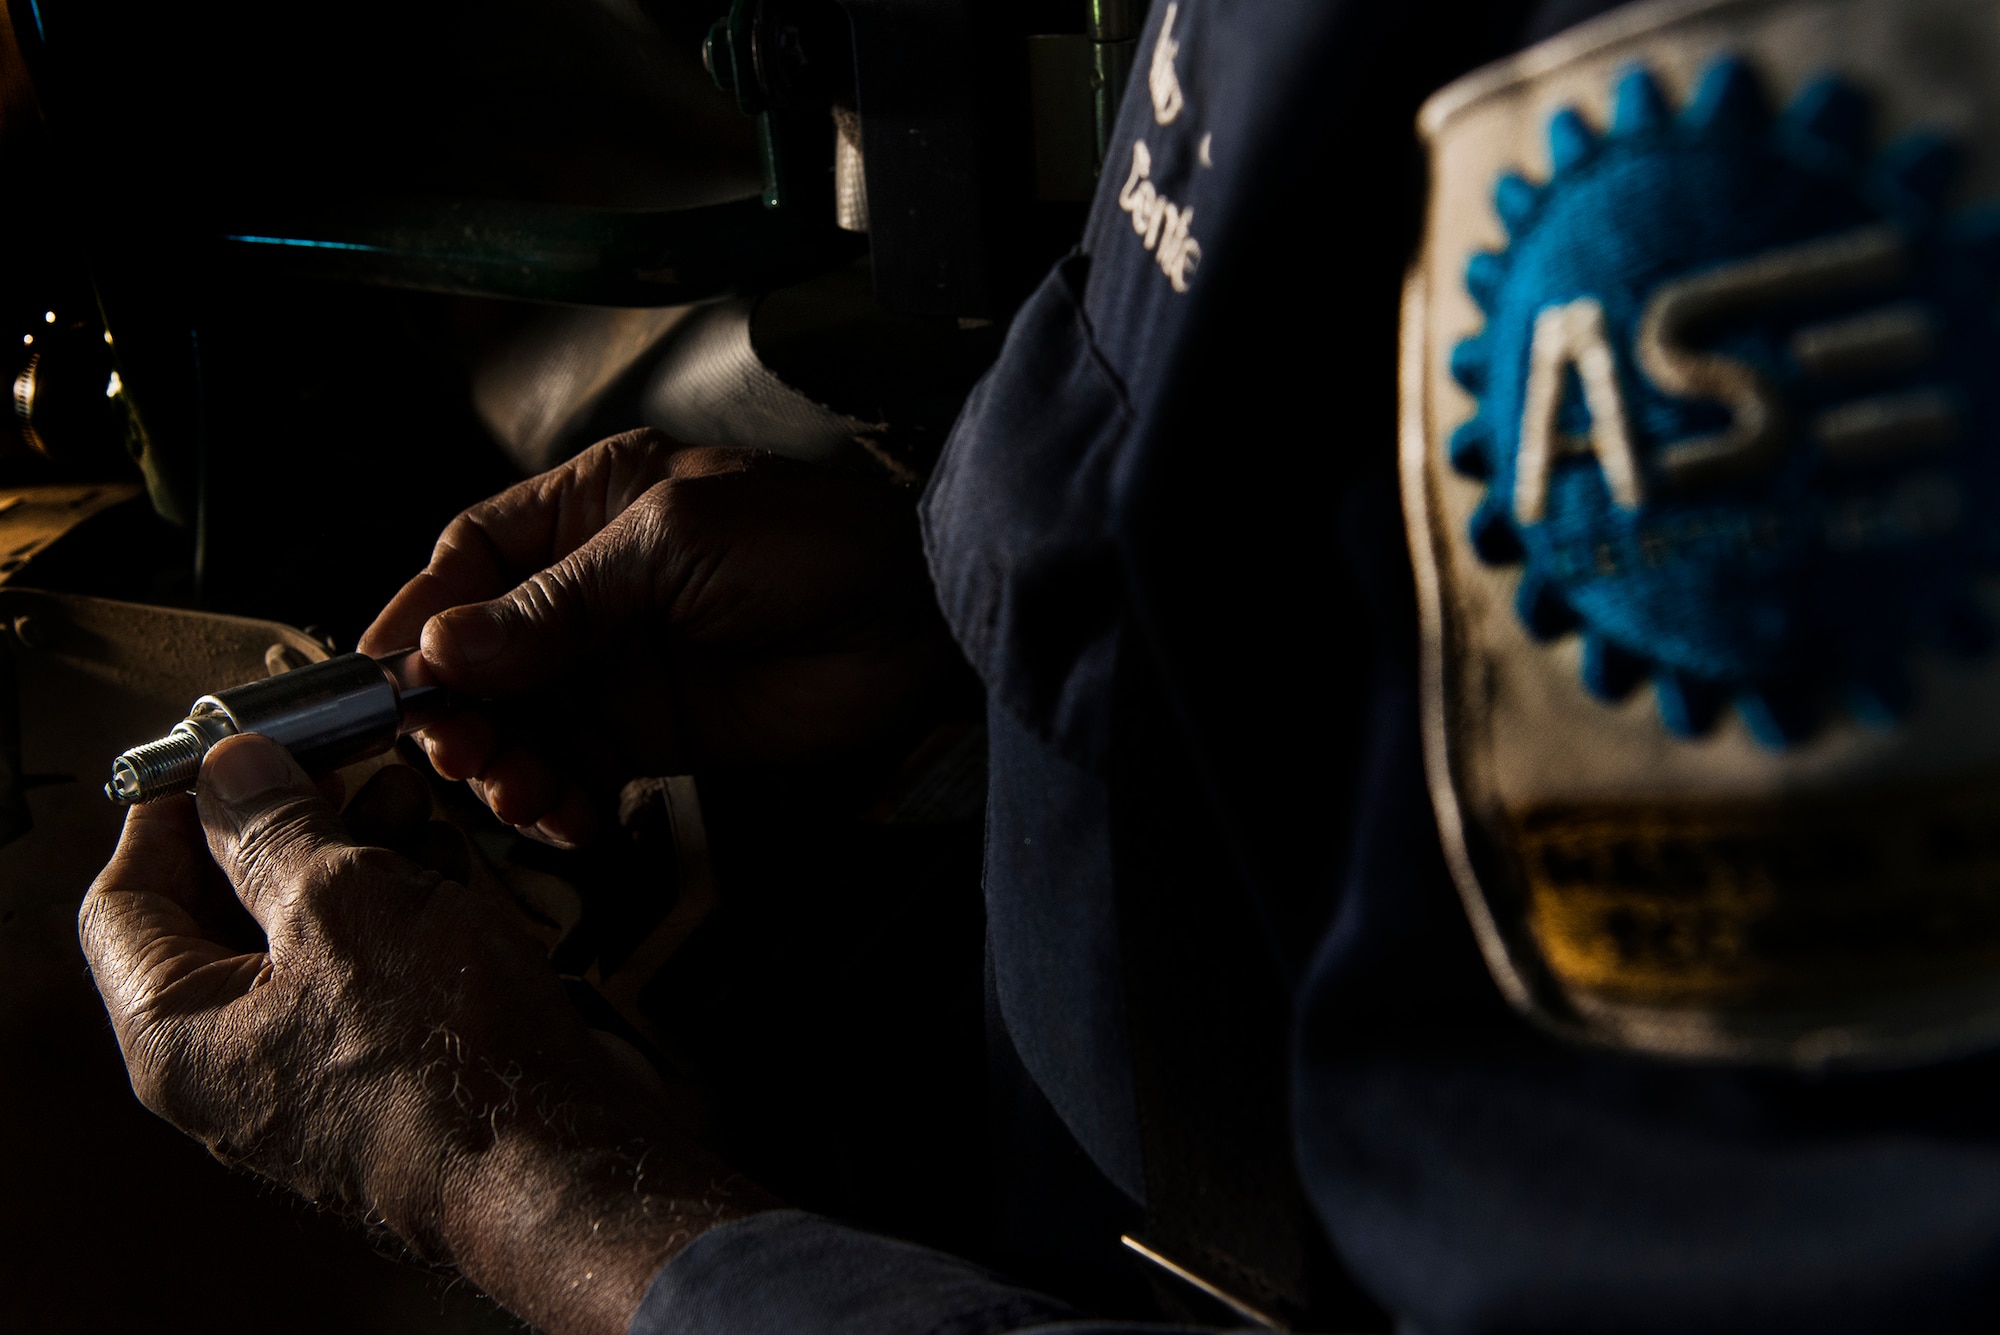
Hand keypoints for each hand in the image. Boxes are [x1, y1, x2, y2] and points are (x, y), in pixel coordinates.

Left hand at [78, 734, 774, 1334]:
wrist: (564, 1163)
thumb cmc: (442, 1064)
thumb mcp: (344, 903)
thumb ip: (274, 828)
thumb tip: (230, 774)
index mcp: (180, 1036)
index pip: (124, 901)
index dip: (167, 812)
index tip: (223, 752)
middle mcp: (238, 1061)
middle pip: (227, 910)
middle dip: (286, 821)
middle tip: (334, 758)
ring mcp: (324, 1068)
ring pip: (317, 933)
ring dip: (358, 852)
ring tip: (408, 793)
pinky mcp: (403, 1066)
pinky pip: (382, 969)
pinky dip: (407, 906)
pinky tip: (446, 856)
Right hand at [358, 431, 965, 846]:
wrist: (914, 622)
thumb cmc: (812, 545)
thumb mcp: (674, 544)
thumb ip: (560, 602)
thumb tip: (442, 646)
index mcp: (586, 509)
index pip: (470, 558)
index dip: (418, 616)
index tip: (384, 678)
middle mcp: (588, 588)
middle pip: (477, 655)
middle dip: (456, 709)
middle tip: (458, 751)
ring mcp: (617, 666)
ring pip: (517, 724)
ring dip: (501, 765)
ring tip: (519, 791)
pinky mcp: (652, 734)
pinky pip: (574, 773)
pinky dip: (556, 802)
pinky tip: (567, 816)